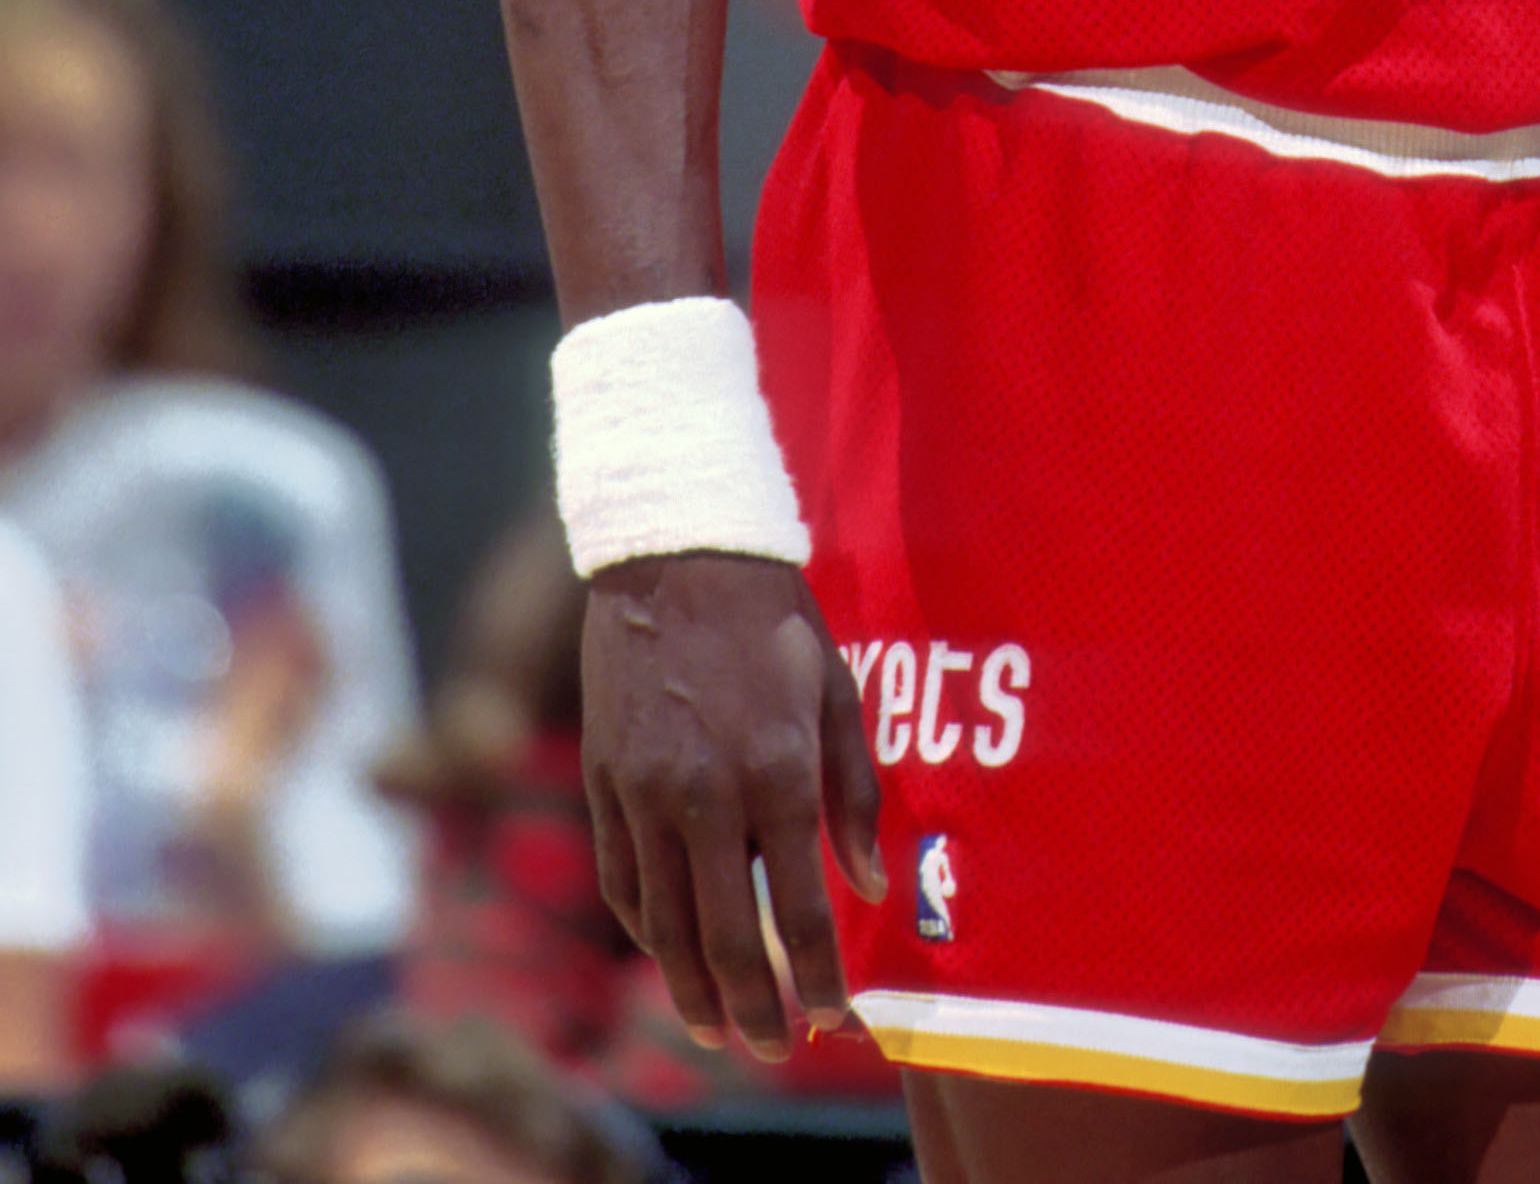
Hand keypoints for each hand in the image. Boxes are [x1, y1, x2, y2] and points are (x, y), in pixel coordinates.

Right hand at [581, 552, 886, 1058]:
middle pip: (727, 937)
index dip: (818, 976)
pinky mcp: (604, 786)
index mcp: (776, 769)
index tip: (835, 1020)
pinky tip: (670, 954)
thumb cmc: (771, 617)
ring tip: (719, 1029)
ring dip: (693, 990)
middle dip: (755, 1008)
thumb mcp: (834, 689)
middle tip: (774, 1049)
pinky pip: (624, 882)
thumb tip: (872, 884)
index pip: (803, 908)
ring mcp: (645, 795)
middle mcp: (706, 795)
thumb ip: (854, 792)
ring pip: (665, 926)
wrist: (674, 554)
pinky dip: (648, 931)